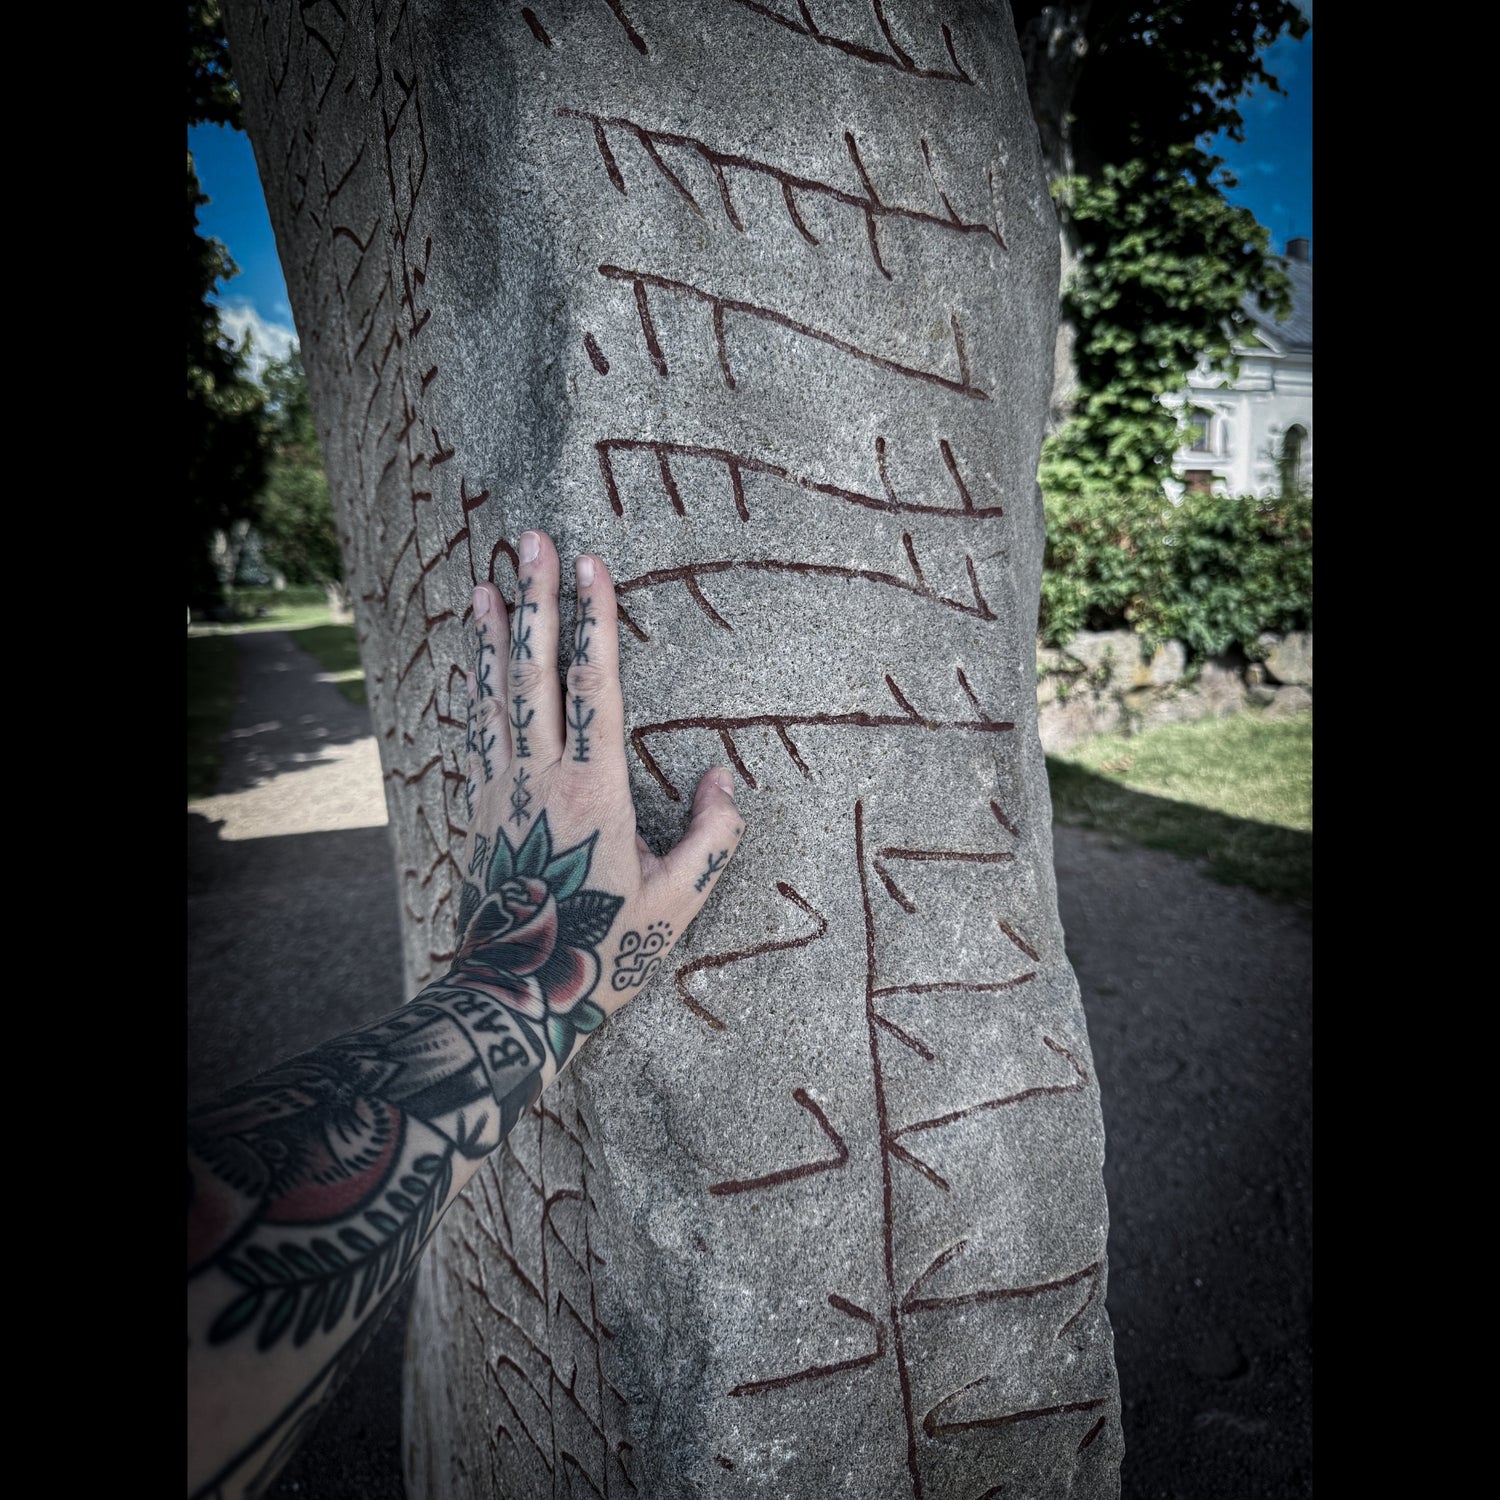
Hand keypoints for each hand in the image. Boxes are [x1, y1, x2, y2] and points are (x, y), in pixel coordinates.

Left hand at [454, 529, 744, 1076]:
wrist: (514, 999)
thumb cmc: (600, 954)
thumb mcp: (677, 904)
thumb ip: (710, 838)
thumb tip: (724, 779)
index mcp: (594, 792)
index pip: (594, 688)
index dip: (594, 621)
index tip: (592, 565)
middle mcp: (541, 778)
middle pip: (534, 672)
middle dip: (536, 601)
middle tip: (533, 540)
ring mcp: (502, 791)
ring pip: (496, 696)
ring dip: (494, 635)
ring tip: (488, 581)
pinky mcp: (480, 811)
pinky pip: (476, 734)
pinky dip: (474, 690)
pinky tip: (472, 661)